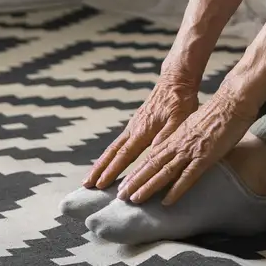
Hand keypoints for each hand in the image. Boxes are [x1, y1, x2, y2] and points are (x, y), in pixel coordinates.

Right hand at [84, 79, 199, 189]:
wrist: (175, 80)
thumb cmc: (179, 101)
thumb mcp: (178, 119)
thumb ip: (166, 137)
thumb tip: (152, 156)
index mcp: (143, 131)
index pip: (124, 155)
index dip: (112, 171)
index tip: (100, 185)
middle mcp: (133, 129)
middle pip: (112, 152)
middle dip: (99, 169)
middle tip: (86, 185)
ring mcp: (133, 125)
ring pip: (114, 147)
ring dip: (102, 162)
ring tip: (93, 177)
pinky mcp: (137, 122)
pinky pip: (120, 141)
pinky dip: (111, 154)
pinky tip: (110, 160)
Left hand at [117, 88, 255, 205]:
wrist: (232, 101)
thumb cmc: (219, 112)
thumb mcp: (195, 124)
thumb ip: (186, 137)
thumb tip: (180, 148)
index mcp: (176, 135)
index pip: (151, 156)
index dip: (138, 170)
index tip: (126, 183)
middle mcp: (179, 143)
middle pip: (152, 164)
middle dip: (135, 181)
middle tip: (120, 196)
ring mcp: (191, 150)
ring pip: (164, 171)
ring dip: (148, 186)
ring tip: (134, 199)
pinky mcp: (205, 156)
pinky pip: (188, 176)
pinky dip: (176, 189)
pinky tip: (166, 201)